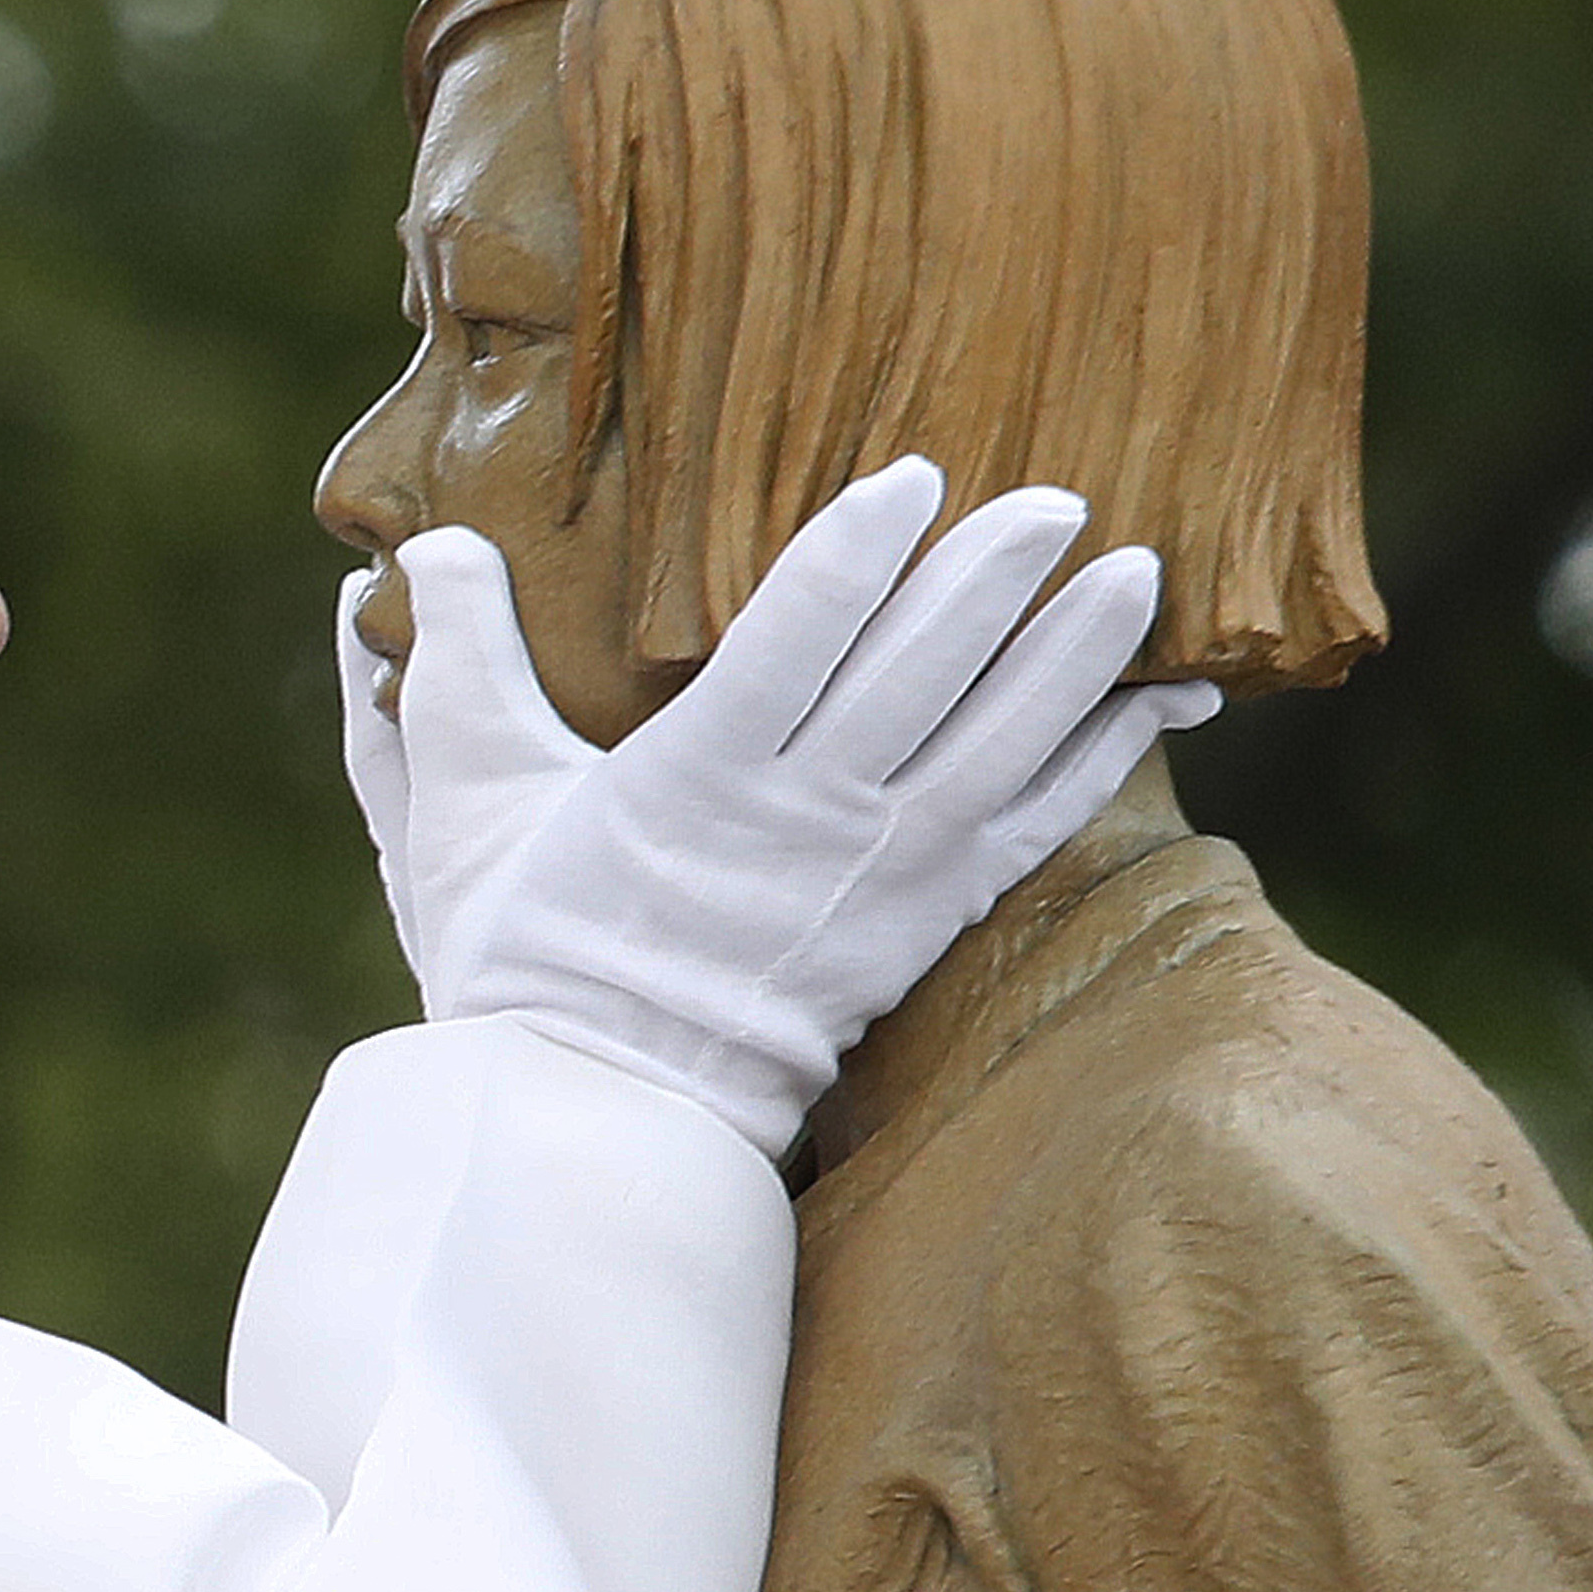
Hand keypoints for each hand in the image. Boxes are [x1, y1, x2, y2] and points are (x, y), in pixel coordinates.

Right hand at [378, 457, 1218, 1155]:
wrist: (599, 1109)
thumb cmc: (522, 950)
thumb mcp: (463, 801)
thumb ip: (456, 663)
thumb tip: (426, 545)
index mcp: (691, 784)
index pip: (790, 650)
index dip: (855, 560)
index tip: (909, 482)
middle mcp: (804, 825)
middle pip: (919, 684)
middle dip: (990, 585)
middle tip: (1055, 497)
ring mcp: (878, 877)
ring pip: (997, 748)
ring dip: (1072, 659)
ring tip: (1137, 571)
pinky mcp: (924, 917)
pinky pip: (1033, 825)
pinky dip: (1102, 757)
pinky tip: (1166, 698)